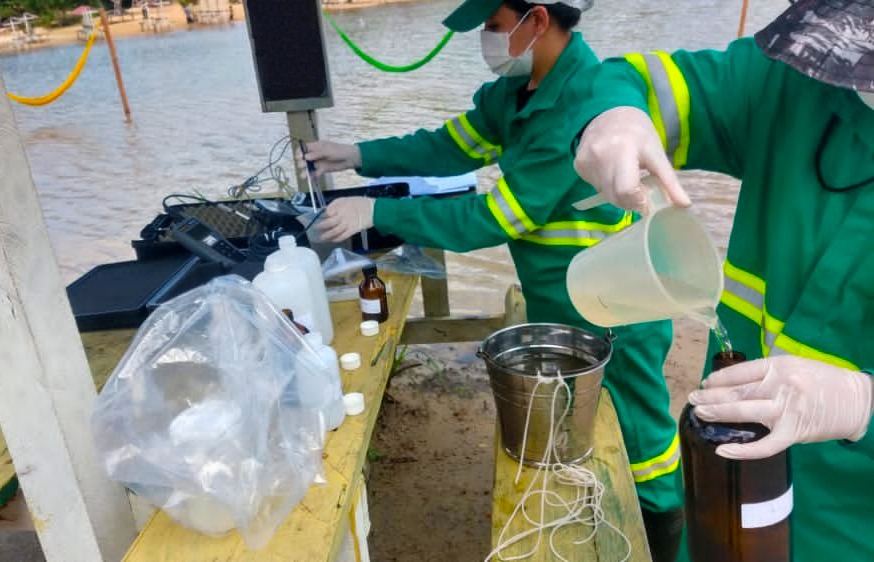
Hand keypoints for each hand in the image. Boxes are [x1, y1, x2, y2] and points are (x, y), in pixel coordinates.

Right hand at [297, 141, 361, 176]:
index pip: (303, 149)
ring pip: (308, 167)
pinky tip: (310, 179)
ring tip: (304, 176)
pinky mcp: (322, 170)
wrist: (349, 159)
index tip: (300, 157)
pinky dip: (312, 176)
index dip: (300, 153)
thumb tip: (305, 157)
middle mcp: (314, 155)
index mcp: (315, 147)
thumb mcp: (327, 150)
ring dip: (305, 171)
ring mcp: (318, 162)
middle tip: (304, 165)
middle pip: (303, 159)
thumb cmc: (338, 150)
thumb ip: (316, 154)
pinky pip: (314, 174)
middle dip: (302, 163)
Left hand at [316, 197, 374, 241]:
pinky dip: (336, 239)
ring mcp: (347, 224)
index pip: (327, 212)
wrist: (372, 209)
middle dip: (321, 226)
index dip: (322, 216)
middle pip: (328, 223)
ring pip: (334, 232)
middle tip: (315, 228)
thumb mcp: (344, 199)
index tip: (318, 218)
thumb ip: (334, 205)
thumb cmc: (358, 203)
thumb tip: (325, 211)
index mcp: (339, 207)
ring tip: (321, 238)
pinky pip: (342, 236)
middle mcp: (341, 216)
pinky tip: (332, 240)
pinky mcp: (352, 231)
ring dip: (327, 235)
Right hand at [573, 106, 690, 213]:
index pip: (627, 190)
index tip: (647, 202)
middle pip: (615, 196)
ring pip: (605, 194)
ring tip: (626, 177)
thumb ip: (668, 181)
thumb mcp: (656, 153)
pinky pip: (596, 187)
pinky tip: (612, 171)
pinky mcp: (578, 166)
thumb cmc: (636, 132)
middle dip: (631, 201)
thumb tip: (684, 205)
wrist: (607, 113)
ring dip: (619, 195)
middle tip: (640, 193)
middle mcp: (600, 156)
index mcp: (623, 149)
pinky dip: (607, 186)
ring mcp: (586, 162)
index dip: (638, 201)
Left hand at [689, 355, 873, 459]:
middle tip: (692, 399)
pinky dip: (743, 450)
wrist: (858, 399)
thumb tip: (734, 384)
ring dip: (718, 413)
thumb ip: (767, 374)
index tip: (705, 384)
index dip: (718, 379)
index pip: (739, 371)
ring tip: (699, 413)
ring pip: (745, 412)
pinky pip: (764, 445)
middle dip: (711, 396)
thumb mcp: (795, 366)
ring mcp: (787, 409)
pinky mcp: (794, 431)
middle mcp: (781, 385)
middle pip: (737, 391)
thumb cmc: (823, 381)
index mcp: (779, 365)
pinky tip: (723, 450)